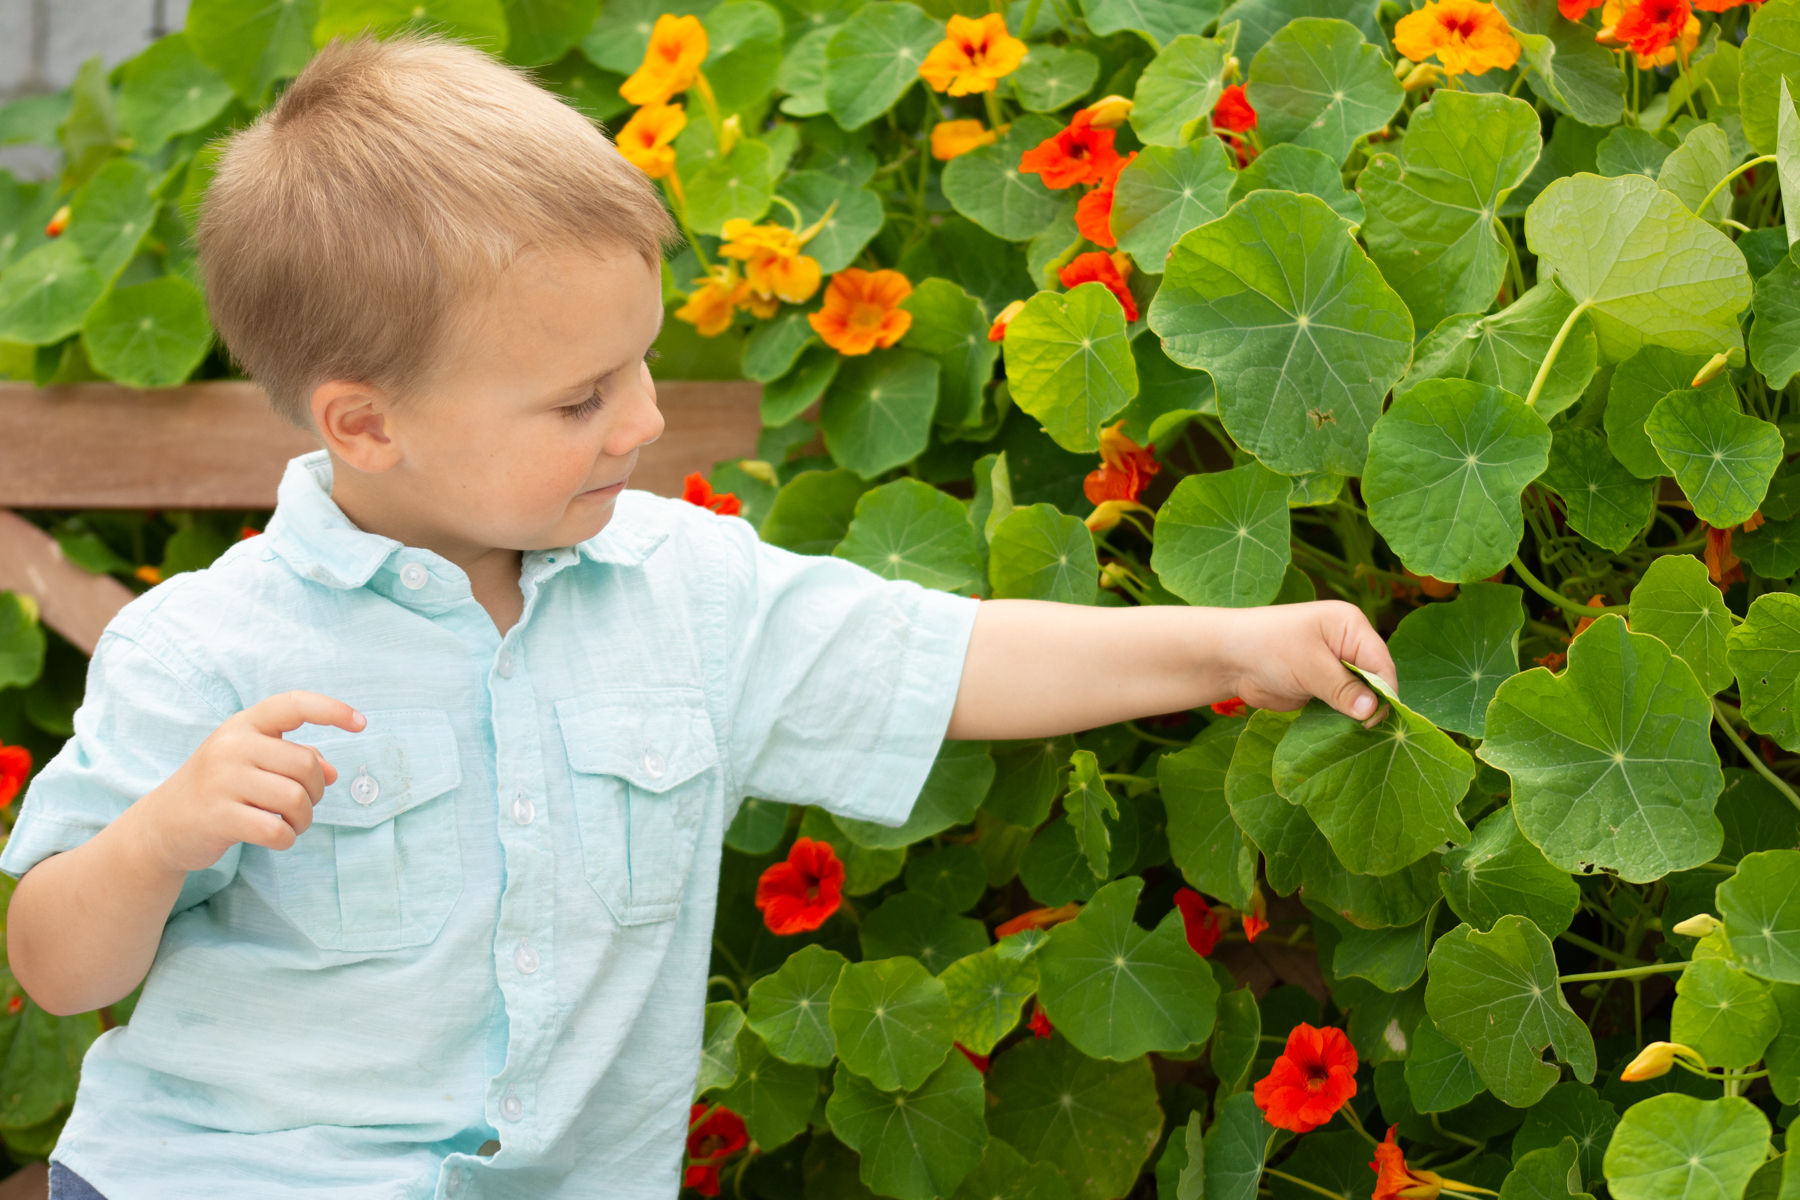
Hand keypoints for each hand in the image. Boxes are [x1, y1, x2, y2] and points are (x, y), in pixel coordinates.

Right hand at [127, 692, 365, 874]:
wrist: (161, 825)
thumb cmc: (219, 788)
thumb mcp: (251, 763)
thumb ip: (292, 760)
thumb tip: (333, 772)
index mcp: (243, 725)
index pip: (293, 705)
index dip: (332, 710)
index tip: (361, 723)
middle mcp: (231, 746)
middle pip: (306, 764)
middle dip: (316, 791)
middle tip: (302, 806)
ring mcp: (221, 780)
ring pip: (295, 799)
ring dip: (304, 819)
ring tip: (291, 824)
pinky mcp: (218, 816)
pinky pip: (277, 830)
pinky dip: (287, 839)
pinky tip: (276, 837)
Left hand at [1217, 601, 1396, 724]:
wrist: (1229, 659)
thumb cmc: (1268, 648)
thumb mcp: (1309, 666)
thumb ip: (1342, 688)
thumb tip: (1372, 710)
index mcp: (1350, 626)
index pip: (1381, 663)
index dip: (1384, 691)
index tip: (1375, 718)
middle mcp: (1347, 644)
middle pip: (1374, 679)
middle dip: (1372, 704)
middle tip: (1366, 730)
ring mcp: (1335, 666)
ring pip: (1360, 695)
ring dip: (1357, 714)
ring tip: (1356, 734)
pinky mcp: (1322, 686)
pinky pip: (1342, 705)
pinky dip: (1343, 718)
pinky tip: (1343, 732)